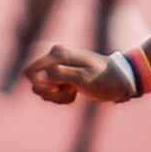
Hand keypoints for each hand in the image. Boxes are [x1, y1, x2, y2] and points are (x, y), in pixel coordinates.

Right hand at [23, 46, 137, 104]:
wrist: (120, 81)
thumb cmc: (104, 79)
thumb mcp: (83, 78)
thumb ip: (59, 75)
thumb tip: (38, 77)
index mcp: (58, 54)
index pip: (30, 72)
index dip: (41, 86)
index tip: (59, 89)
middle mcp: (55, 58)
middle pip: (36, 83)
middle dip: (50, 93)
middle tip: (69, 92)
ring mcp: (58, 67)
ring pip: (44, 90)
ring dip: (57, 97)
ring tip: (74, 92)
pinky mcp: (62, 77)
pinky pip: (52, 92)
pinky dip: (62, 97)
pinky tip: (75, 93)